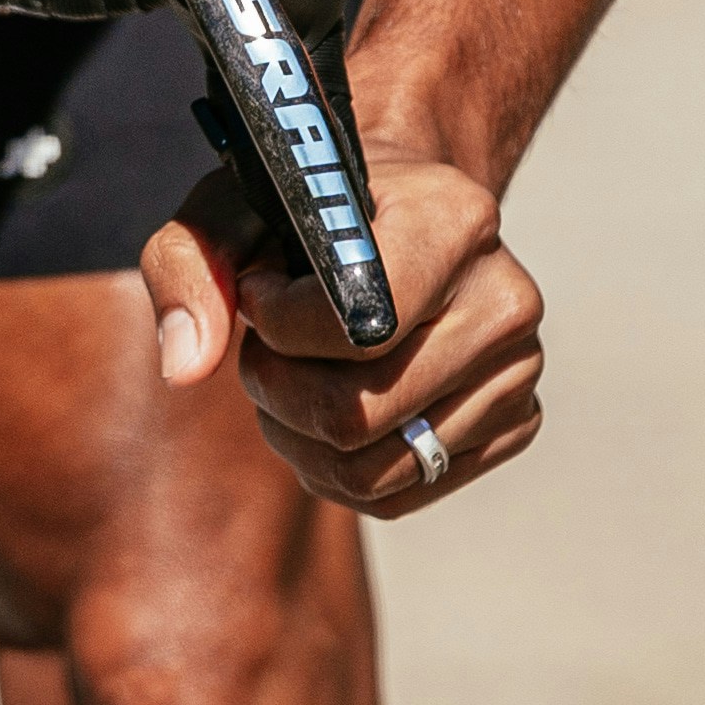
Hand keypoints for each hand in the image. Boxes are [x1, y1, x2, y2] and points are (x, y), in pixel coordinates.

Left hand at [138, 133, 543, 512]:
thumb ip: (189, 267)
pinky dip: (333, 469)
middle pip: (355, 414)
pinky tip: (321, 411)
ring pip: (370, 470)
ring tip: (289, 375)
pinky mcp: (512, 426)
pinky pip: (396, 496)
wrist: (392, 217)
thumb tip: (186, 366)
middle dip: (276, 388)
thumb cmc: (305, 212)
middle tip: (264, 344)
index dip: (279, 327)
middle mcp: (506, 298)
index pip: (358, 327)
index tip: (259, 291)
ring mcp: (518, 371)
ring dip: (296, 436)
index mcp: (455, 219)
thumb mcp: (230, 209)